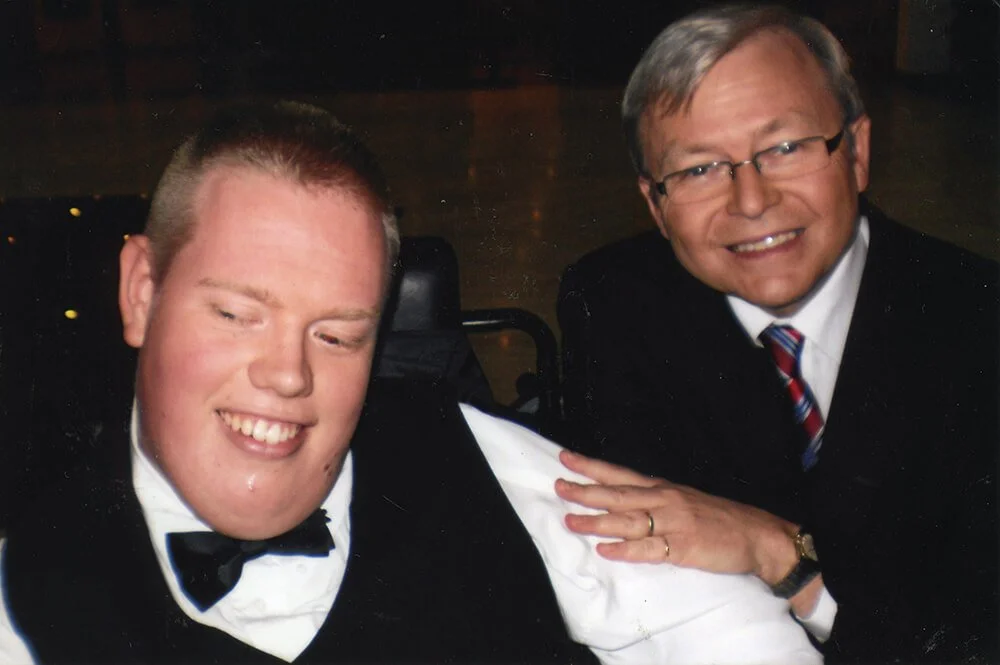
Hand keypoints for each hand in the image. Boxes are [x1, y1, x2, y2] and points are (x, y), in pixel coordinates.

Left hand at [555, 449, 797, 585]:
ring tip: (571, 521)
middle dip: (585, 491)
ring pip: (627, 521)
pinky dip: (625, 550)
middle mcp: (665, 501)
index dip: (592, 467)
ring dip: (597, 521)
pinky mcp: (683, 548)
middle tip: (558, 487)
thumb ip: (656, 501)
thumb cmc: (720, 519)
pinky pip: (649, 550)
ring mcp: (673, 524)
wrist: (757, 535)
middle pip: (617, 494)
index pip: (620, 474)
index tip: (566, 458)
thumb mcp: (685, 500)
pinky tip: (605, 551)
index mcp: (664, 489)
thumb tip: (623, 501)